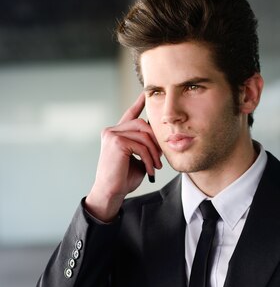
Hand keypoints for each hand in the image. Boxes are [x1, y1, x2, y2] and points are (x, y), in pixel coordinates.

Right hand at [85, 93, 161, 221]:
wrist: (111, 193)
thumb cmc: (123, 179)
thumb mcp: (138, 160)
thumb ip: (145, 147)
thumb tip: (159, 138)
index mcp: (116, 134)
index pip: (129, 115)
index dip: (138, 103)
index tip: (146, 94)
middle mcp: (111, 131)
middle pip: (142, 124)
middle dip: (155, 140)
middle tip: (161, 158)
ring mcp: (112, 135)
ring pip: (143, 134)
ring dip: (154, 152)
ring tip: (156, 167)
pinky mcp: (116, 142)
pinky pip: (141, 146)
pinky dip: (149, 159)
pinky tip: (150, 170)